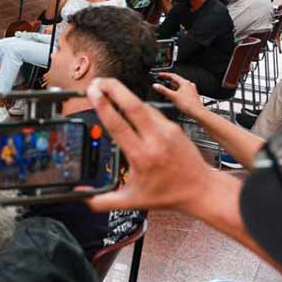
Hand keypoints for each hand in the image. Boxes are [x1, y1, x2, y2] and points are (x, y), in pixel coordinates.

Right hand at [85, 77, 214, 213]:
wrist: (201, 189)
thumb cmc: (168, 195)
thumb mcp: (132, 201)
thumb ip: (103, 200)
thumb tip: (79, 196)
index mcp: (141, 156)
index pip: (119, 125)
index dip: (104, 106)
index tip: (93, 93)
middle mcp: (155, 140)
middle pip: (133, 106)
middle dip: (114, 89)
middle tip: (98, 81)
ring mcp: (167, 131)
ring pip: (143, 106)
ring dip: (125, 94)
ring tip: (108, 87)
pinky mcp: (174, 126)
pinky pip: (152, 111)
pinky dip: (138, 105)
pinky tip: (127, 104)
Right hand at [151, 72, 202, 115]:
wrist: (197, 113)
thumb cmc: (189, 105)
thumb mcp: (173, 96)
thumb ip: (163, 90)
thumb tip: (156, 85)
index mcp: (185, 83)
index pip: (173, 75)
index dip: (165, 74)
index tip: (159, 75)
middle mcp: (189, 85)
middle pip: (176, 81)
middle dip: (168, 83)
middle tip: (161, 84)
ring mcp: (191, 90)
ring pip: (179, 87)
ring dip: (172, 89)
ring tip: (166, 93)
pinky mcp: (191, 96)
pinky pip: (182, 92)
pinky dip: (176, 93)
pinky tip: (173, 98)